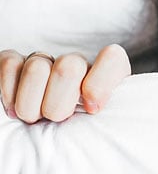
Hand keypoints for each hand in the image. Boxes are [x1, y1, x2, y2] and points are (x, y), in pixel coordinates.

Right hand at [0, 44, 130, 123]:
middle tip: (56, 119)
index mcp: (105, 75)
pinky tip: (14, 108)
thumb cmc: (78, 129)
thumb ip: (103, 113)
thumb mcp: (99, 124)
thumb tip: (92, 106)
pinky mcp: (16, 64)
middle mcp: (76, 64)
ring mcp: (46, 61)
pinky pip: (10, 65)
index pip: (112, 59)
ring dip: (31, 104)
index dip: (100, 83)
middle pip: (69, 67)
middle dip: (58, 104)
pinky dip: (9, 92)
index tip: (91, 109)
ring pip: (37, 68)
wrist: (42, 133)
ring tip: (35, 117)